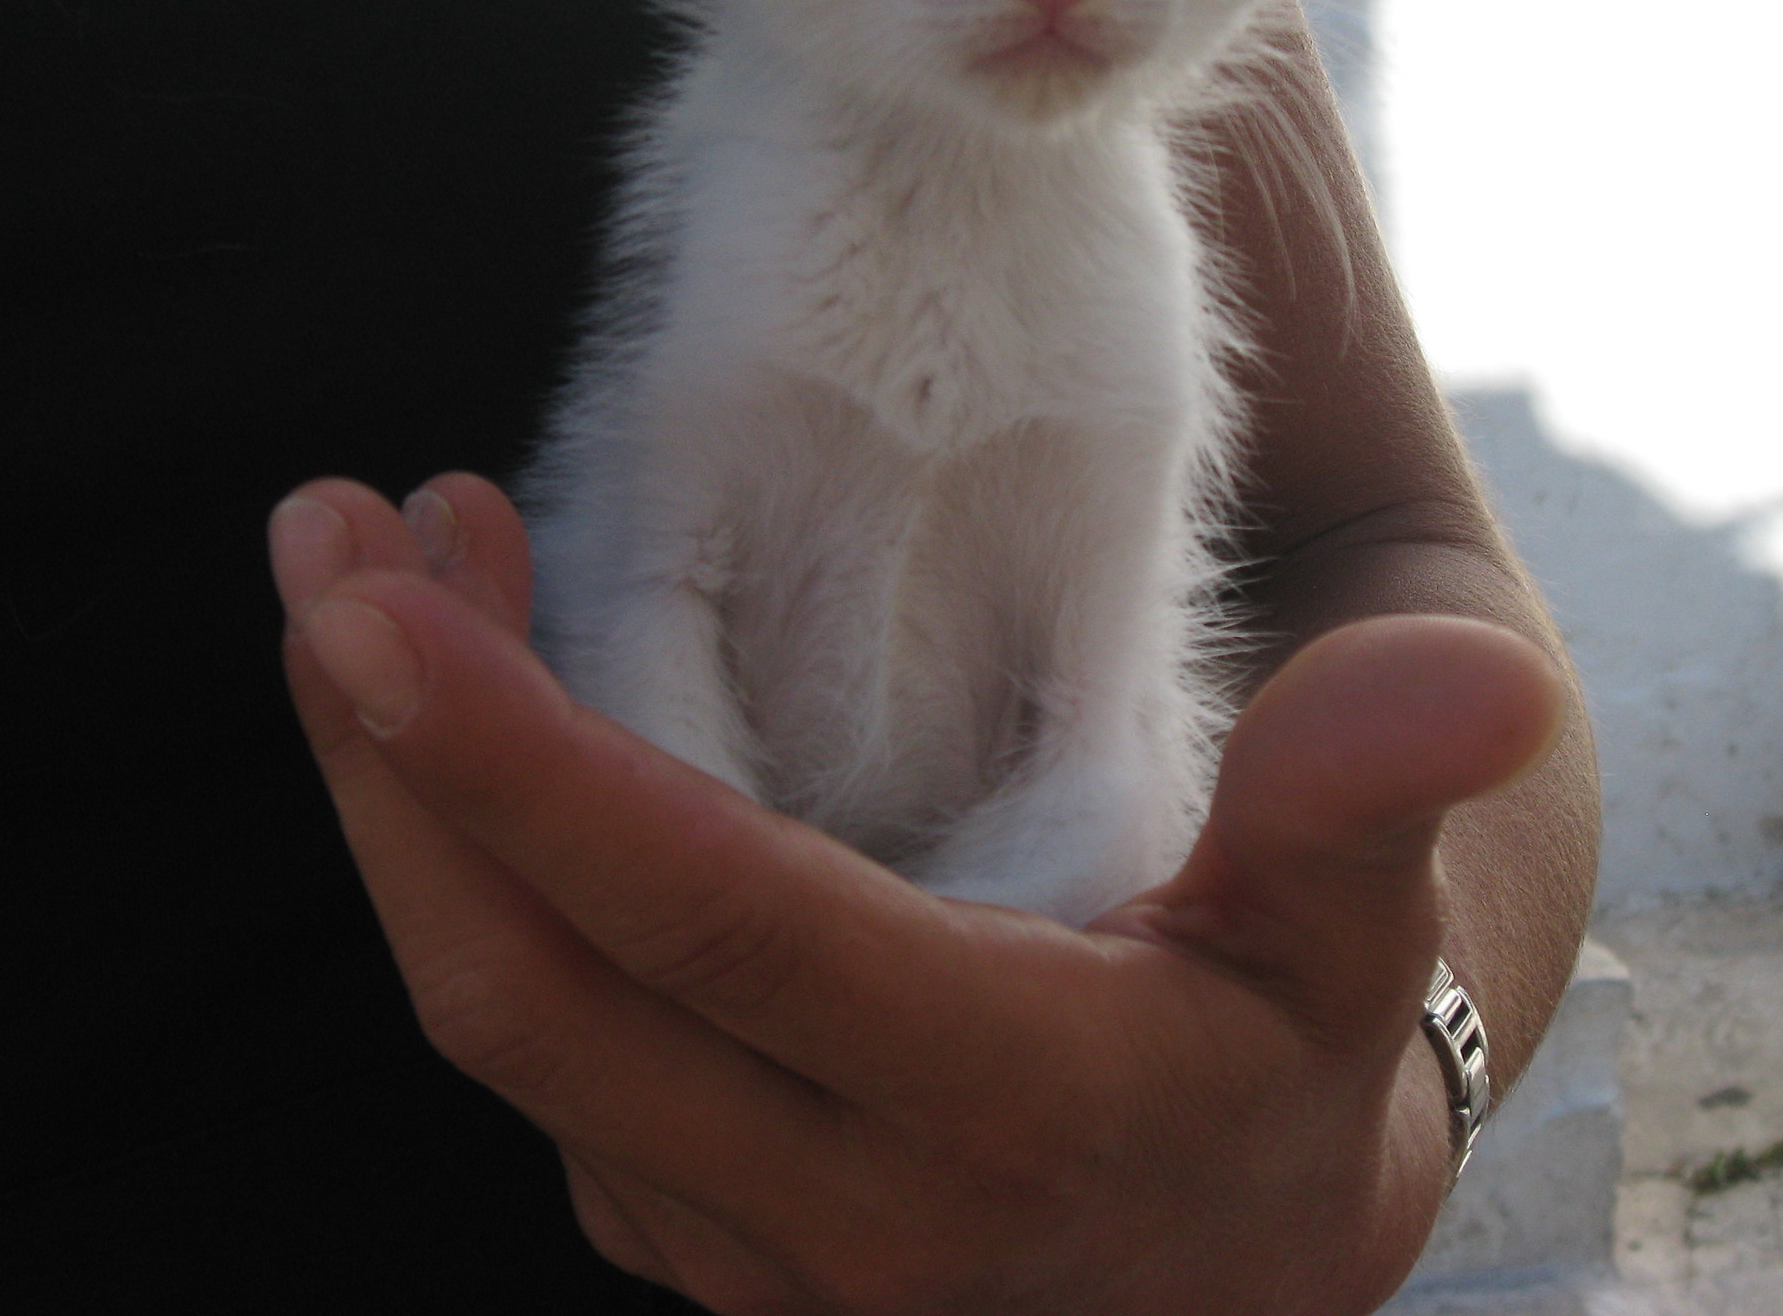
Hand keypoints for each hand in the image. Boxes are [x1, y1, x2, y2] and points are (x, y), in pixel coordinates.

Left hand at [268, 473, 1563, 1313]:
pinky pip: (541, 1036)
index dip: (526, 763)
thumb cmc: (1290, 1038)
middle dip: (388, 762)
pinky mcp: (685, 1209)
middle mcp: (832, 1212)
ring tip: (377, 567)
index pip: (708, 927)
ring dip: (405, 798)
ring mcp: (733, 1232)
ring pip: (504, 1017)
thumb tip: (1464, 684)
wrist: (1236, 1252)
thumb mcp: (1357, 924)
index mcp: (996, 1108)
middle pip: (525, 991)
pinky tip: (468, 708)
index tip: (370, 598)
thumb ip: (1373, 795)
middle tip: (318, 538)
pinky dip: (471, 864)